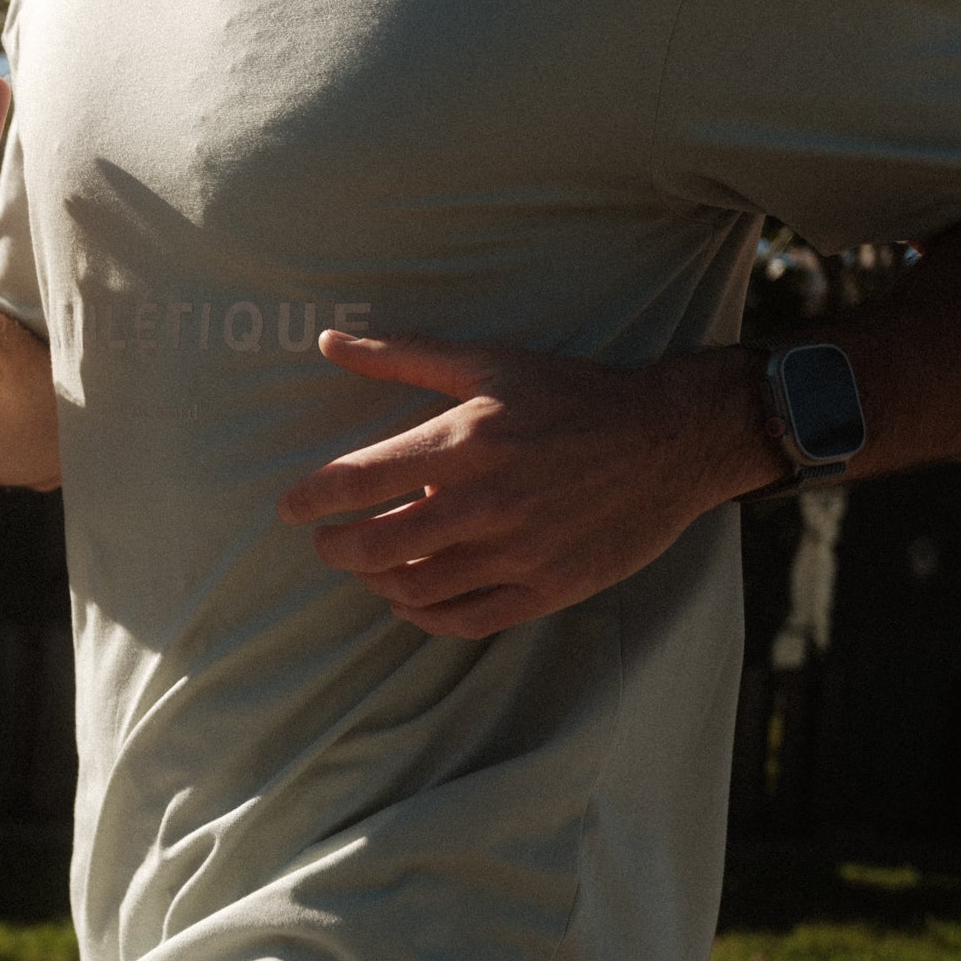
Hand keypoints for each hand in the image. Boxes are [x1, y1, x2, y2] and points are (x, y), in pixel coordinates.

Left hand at [277, 329, 766, 637]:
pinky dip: (425, 617)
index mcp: (467, 441)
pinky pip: (466, 620)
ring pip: (417, 589)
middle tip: (326, 544)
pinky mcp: (549, 588)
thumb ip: (402, 357)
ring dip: (377, 583)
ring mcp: (520, 551)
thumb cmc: (572, 395)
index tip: (288, 509)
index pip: (359, 479)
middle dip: (335, 550)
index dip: (310, 498)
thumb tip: (328, 340)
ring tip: (370, 567)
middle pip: (377, 545)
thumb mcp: (489, 364)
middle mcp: (488, 500)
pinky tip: (412, 601)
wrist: (671, 439)